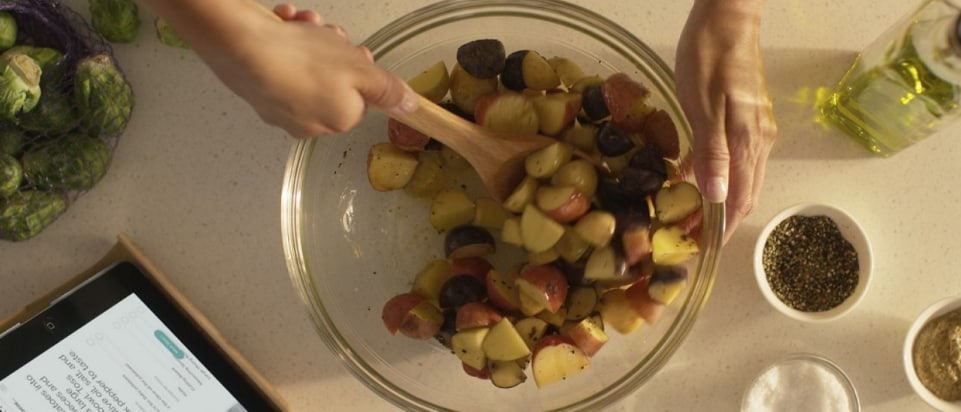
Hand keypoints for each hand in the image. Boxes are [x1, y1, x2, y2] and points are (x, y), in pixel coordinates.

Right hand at [142, 0, 417, 137]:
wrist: (242, 47)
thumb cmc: (301, 60)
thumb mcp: (360, 70)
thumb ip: (387, 89)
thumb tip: (409, 107)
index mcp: (337, 122)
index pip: (360, 95)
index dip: (357, 67)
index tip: (352, 50)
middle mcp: (307, 123)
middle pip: (333, 80)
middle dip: (331, 50)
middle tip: (326, 34)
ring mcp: (279, 107)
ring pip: (306, 67)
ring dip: (309, 39)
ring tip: (301, 23)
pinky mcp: (257, 89)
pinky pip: (280, 62)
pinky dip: (284, 40)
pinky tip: (283, 25)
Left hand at [675, 0, 776, 243]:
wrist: (727, 18)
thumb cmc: (709, 59)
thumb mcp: (703, 107)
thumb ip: (712, 154)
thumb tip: (720, 199)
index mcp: (748, 142)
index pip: (741, 198)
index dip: (724, 227)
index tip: (704, 249)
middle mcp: (759, 140)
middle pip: (747, 192)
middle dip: (724, 219)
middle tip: (695, 238)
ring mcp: (758, 128)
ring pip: (745, 177)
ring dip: (726, 199)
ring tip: (697, 216)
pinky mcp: (750, 116)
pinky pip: (741, 159)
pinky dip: (726, 176)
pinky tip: (705, 178)